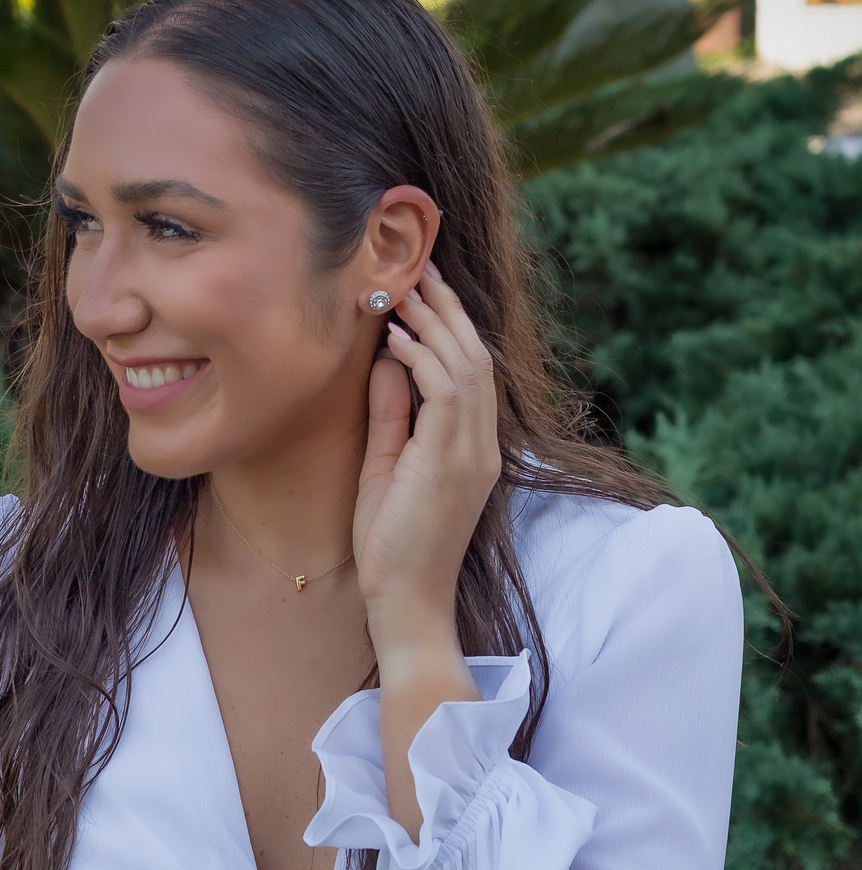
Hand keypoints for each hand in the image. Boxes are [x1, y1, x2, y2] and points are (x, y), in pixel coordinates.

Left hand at [353, 265, 501, 660]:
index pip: (471, 369)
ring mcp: (473, 454)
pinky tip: (400, 336)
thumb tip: (387, 359)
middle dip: (447, 309)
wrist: (405, 602)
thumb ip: (392, 413)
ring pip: (467, 366)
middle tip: (418, 267)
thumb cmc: (392, 545)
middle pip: (476, 357)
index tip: (420, 287)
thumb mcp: (388, 465)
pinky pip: (446, 394)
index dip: (449, 324)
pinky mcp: (453, 464)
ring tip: (406, 288)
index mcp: (473, 446)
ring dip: (436, 323)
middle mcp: (482, 445)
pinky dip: (424, 359)